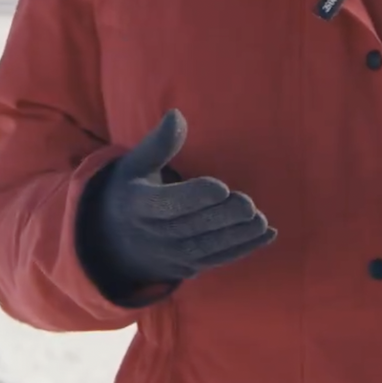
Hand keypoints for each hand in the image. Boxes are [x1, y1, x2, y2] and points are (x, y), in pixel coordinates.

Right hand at [89, 110, 276, 287]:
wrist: (115, 241)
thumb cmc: (132, 191)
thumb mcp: (136, 165)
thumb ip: (159, 143)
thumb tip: (176, 115)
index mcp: (138, 205)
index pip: (166, 204)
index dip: (194, 197)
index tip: (221, 187)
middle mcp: (153, 235)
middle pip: (190, 228)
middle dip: (221, 218)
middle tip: (247, 204)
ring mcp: (171, 256)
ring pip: (206, 248)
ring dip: (236, 236)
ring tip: (260, 221)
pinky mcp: (188, 267)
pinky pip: (217, 260)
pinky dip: (242, 249)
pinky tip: (266, 235)